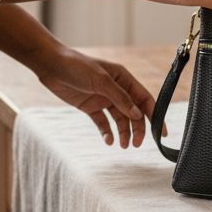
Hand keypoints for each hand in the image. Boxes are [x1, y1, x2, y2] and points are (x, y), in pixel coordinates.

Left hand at [31, 40, 160, 147]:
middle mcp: (116, 89)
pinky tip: (109, 141)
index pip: (144, 99)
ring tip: (123, 146)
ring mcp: (103, 98)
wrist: (50, 65)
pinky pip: (103, 122)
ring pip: (120, 119)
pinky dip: (107, 132)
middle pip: (133, 112)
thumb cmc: (76, 66)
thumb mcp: (100, 81)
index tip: (161, 132)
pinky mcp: (90, 106)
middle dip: (137, 128)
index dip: (155, 115)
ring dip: (123, 132)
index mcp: (123, 78)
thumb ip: (119, 98)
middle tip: (136, 144)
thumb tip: (137, 114)